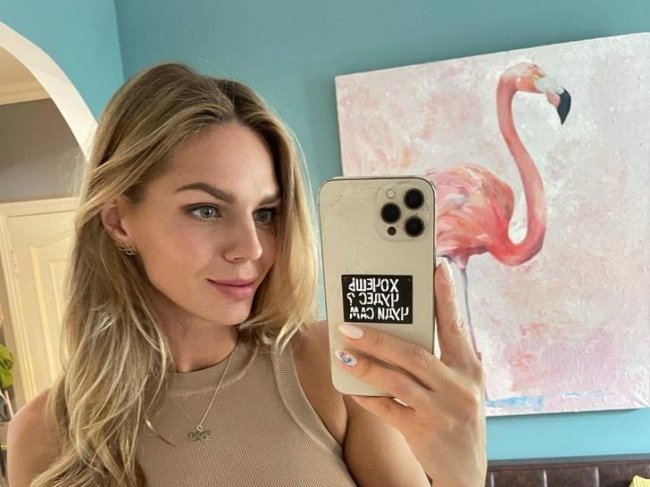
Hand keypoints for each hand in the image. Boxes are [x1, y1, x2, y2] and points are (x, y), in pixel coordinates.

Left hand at [335, 260, 486, 486]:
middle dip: (379, 337)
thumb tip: (406, 327)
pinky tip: (352, 385)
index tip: (437, 266)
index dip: (446, 295)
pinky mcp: (423, 431)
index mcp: (470, 368)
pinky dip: (368, 395)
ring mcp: (441, 410)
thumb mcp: (461, 385)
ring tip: (342, 351)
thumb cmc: (458, 417)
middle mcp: (459, 387)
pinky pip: (387, 409)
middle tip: (349, 325)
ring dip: (366, 364)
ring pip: (397, 381)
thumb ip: (443, 358)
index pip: (456, 325)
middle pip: (415, 354)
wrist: (466, 470)